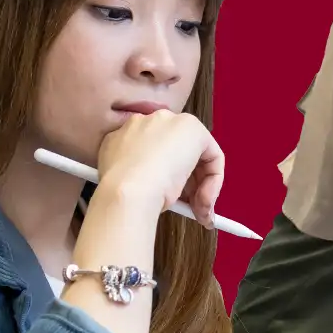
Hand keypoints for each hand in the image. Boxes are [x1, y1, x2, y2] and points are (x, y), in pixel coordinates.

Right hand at [88, 110, 224, 224]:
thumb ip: (138, 172)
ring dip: (201, 187)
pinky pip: (212, 157)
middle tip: (189, 208)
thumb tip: (158, 188)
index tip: (171, 200)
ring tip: (197, 211)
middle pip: (179, 151)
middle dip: (188, 182)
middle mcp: (152, 120)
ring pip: (196, 156)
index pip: (157, 151)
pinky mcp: (195, 130)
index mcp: (130, 129)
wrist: (125, 192)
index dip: (167, 176)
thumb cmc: (120, 191)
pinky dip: (213, 182)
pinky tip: (204, 202)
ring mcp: (173, 122)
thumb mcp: (124, 176)